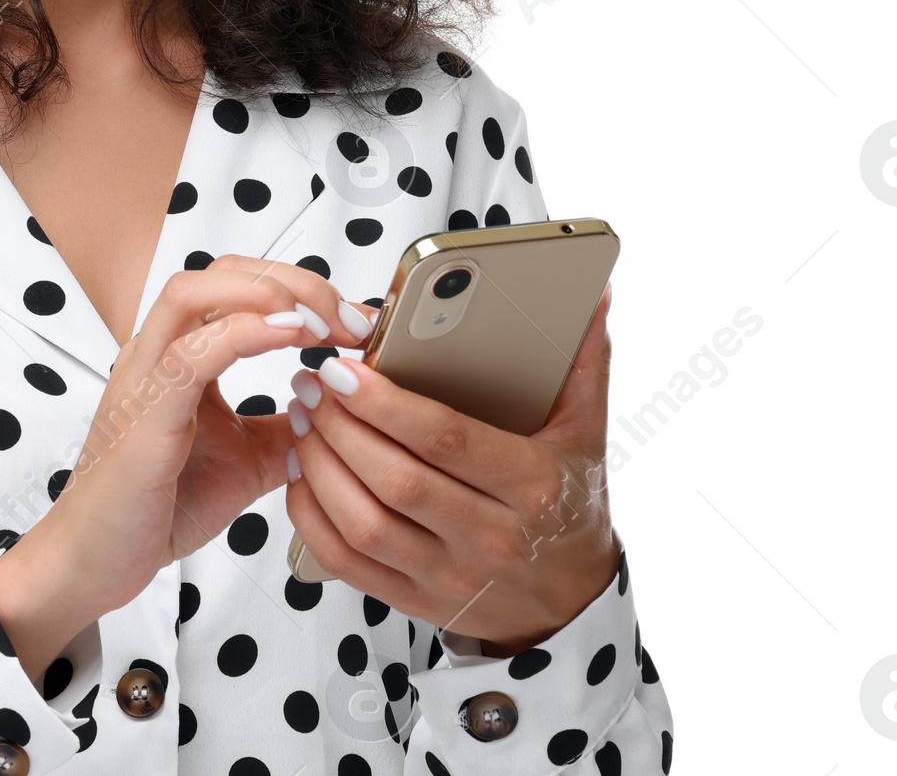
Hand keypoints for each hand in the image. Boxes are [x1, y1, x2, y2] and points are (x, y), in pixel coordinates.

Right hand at [0, 255, 372, 678]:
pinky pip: (188, 353)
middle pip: (221, 272)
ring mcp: (145, 376)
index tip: (358, 322)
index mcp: (181, 352)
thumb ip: (287, 428)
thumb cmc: (159, 506)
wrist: (98, 560)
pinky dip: (241, 334)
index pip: (239, 284)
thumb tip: (339, 408)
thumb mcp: (247, 461)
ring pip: (193, 293)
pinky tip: (288, 339)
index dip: (303, 289)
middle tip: (351, 320)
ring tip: (319, 323)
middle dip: (295, 282)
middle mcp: (158, 350)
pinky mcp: (144, 414)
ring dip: (266, 295)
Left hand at [284, 286, 618, 653]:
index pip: (445, 439)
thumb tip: (594, 292)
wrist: (574, 604)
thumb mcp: (586, 433)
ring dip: (319, 466)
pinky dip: (313, 518)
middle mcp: (491, 537)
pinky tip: (302, 474)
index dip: (385, 403)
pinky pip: (348, 563)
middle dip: (339, 425)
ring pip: (364, 523)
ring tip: (302, 416)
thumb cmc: (570, 505)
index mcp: (532, 485)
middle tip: (311, 381)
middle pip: (395, 479)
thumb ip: (582, 360)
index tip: (343, 366)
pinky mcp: (418, 601)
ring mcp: (451, 576)